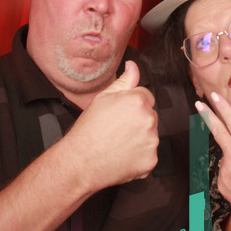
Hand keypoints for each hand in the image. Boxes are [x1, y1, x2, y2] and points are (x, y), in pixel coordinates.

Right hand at [70, 61, 158, 189]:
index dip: (131, 106)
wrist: (79, 162)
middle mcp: (147, 119)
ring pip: (150, 135)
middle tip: (117, 130)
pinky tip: (123, 155)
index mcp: (137, 101)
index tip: (120, 115)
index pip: (145, 97)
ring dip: (139, 138)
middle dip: (137, 121)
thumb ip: (124, 81)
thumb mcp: (102, 98)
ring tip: (118, 143)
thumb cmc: (88, 132)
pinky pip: (149, 154)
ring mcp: (151, 141)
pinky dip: (139, 156)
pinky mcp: (150, 160)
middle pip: (149, 115)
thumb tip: (133, 67)